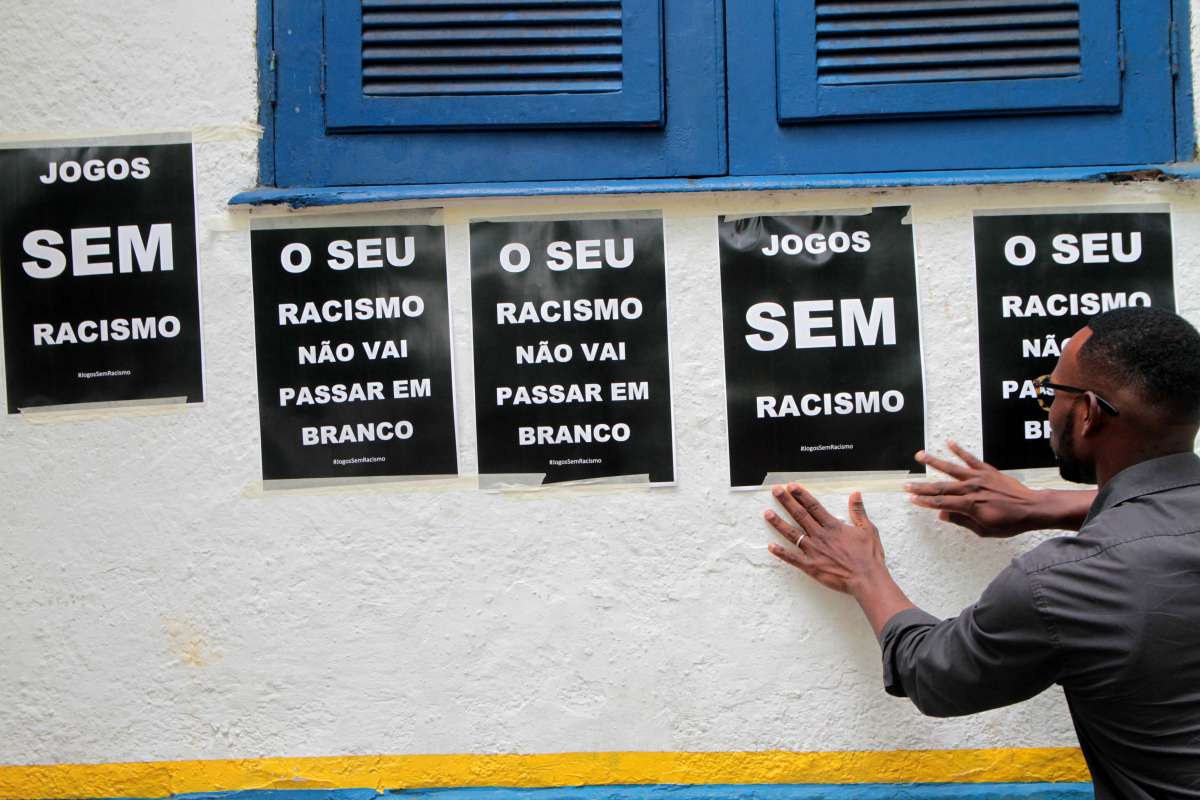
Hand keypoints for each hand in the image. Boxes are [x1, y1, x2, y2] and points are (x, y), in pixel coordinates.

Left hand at [765, 483, 885, 595]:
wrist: (867, 579)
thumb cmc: (869, 556)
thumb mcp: (868, 530)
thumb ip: (859, 511)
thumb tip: (856, 494)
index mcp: (833, 526)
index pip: (813, 506)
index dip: (801, 495)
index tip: (791, 486)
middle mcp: (820, 536)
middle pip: (800, 515)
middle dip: (787, 502)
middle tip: (775, 491)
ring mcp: (814, 551)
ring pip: (792, 534)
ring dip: (779, 523)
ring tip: (767, 513)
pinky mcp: (811, 566)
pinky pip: (792, 558)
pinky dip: (781, 553)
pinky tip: (770, 546)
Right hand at [906, 441, 1047, 536]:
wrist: (1032, 508)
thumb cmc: (1010, 523)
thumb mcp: (984, 530)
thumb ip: (962, 521)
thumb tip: (943, 515)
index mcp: (969, 506)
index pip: (941, 503)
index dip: (924, 502)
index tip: (911, 499)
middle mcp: (971, 489)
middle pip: (941, 487)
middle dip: (921, 486)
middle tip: (906, 484)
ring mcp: (979, 478)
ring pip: (951, 469)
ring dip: (934, 462)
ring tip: (920, 455)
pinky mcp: (987, 471)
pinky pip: (971, 459)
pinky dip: (960, 451)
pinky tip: (949, 443)